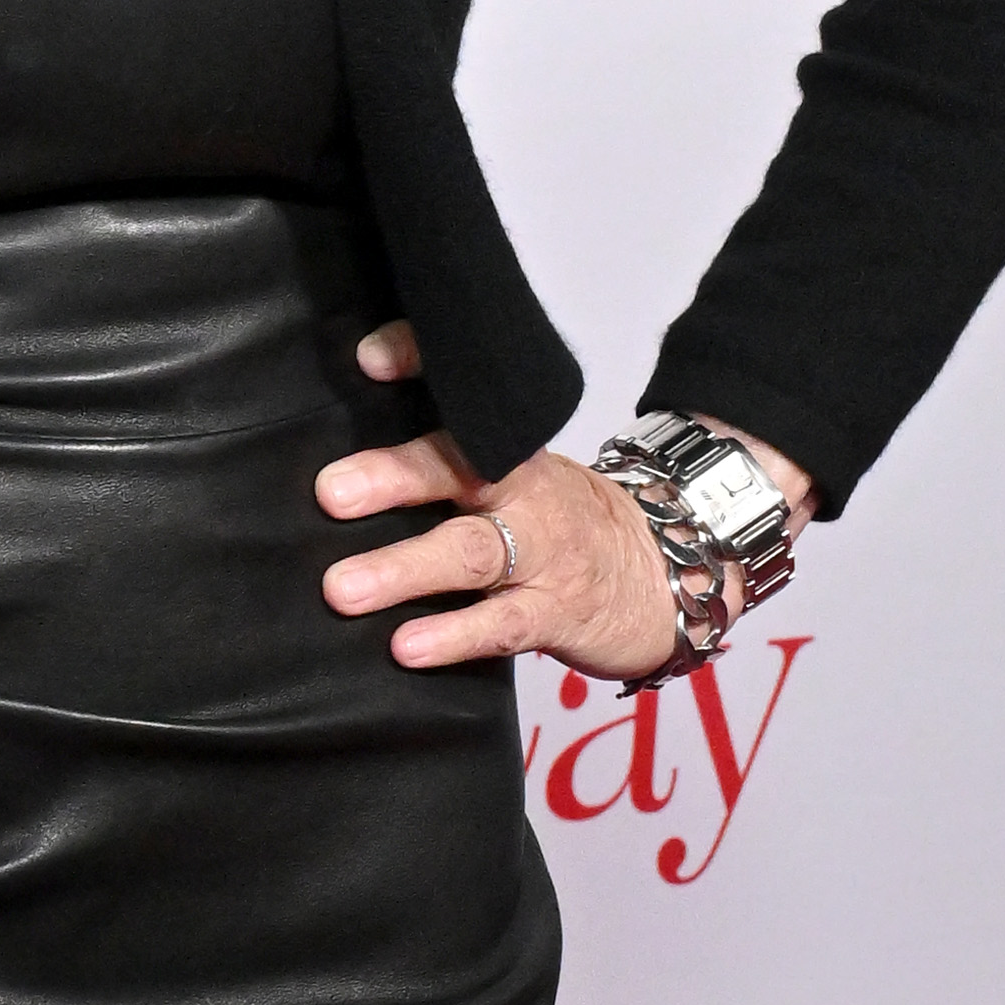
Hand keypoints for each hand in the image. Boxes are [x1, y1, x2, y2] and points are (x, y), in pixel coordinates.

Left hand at [316, 323, 811, 674]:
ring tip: (342, 588)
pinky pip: (504, 623)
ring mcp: (544, 551)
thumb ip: (440, 462)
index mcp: (507, 447)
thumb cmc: (560, 521)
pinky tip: (407, 647)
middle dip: (395, 476)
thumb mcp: (513, 475)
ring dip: (406, 568)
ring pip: (475, 552)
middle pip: (462, 469)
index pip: (467, 395)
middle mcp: (524, 490)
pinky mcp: (558, 612)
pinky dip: (455, 634)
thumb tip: (330, 465)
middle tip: (330, 492)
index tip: (369, 357)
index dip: (422, 364)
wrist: (674, 575)